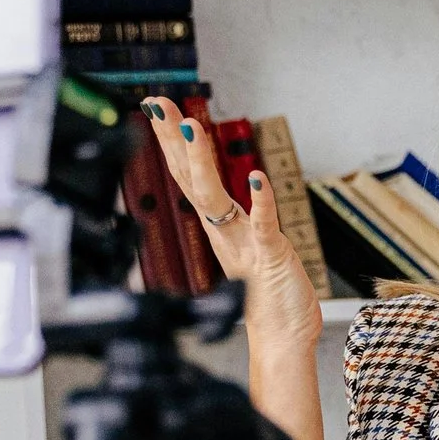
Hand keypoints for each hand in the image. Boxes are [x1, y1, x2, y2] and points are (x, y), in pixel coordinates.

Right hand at [141, 98, 323, 360]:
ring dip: (202, 164)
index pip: (188, 174)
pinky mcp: (269, 256)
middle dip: (172, 140)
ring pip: (214, 198)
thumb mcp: (245, 244)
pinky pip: (262, 225)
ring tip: (192, 128)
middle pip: (189, 178)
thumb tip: (229, 187)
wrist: (282, 336)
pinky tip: (256, 179)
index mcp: (217, 224)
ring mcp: (243, 242)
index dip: (171, 140)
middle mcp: (223, 229)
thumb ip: (235, 217)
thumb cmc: (266, 292)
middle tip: (158, 103)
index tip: (156, 106)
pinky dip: (260, 202)